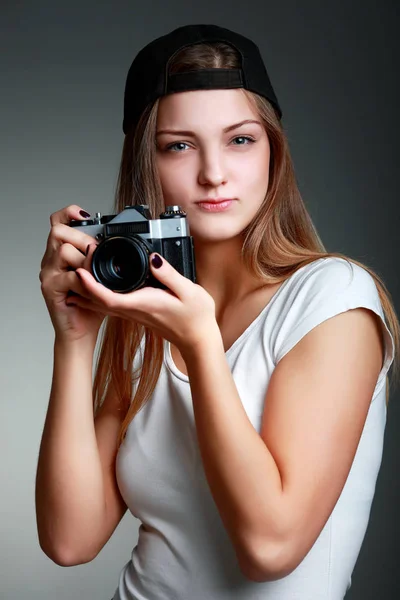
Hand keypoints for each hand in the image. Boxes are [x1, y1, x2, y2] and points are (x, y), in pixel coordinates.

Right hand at [39, 204, 105, 343]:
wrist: (80, 331)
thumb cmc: (91, 305)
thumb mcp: (101, 276)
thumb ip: (104, 258)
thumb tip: (123, 241)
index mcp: (62, 252)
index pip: (58, 222)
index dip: (70, 213)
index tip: (86, 214)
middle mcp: (51, 260)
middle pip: (58, 231)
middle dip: (82, 237)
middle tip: (96, 250)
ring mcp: (49, 274)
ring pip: (62, 250)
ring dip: (84, 258)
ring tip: (94, 270)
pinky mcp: (51, 289)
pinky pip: (68, 276)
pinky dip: (84, 279)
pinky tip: (92, 285)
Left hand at [66, 253, 218, 354]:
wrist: (197, 339)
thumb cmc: (196, 317)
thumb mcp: (189, 291)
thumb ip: (169, 274)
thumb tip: (153, 258)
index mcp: (144, 303)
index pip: (110, 298)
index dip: (92, 286)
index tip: (80, 272)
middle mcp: (135, 310)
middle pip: (99, 302)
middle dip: (82, 286)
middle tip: (72, 266)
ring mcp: (135, 314)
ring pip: (102, 305)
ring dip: (86, 292)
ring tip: (75, 276)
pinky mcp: (137, 314)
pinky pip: (111, 306)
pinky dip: (97, 296)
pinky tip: (92, 289)